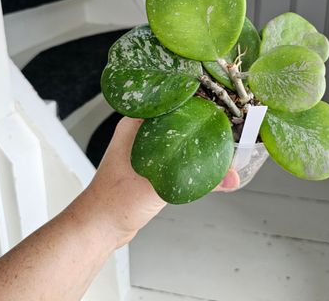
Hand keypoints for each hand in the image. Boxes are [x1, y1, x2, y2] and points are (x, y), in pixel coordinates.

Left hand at [74, 117, 239, 249]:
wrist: (100, 227)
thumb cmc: (113, 202)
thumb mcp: (157, 185)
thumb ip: (195, 178)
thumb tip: (228, 176)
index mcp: (136, 124)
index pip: (171, 102)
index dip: (196, 103)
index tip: (216, 108)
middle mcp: (141, 133)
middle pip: (179, 120)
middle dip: (202, 124)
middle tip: (224, 127)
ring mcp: (145, 149)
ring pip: (179, 139)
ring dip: (198, 144)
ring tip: (220, 146)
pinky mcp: (151, 166)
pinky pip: (176, 156)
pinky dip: (192, 160)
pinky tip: (205, 166)